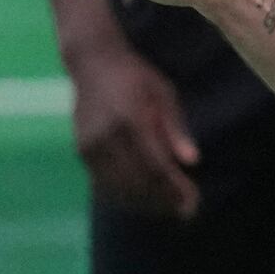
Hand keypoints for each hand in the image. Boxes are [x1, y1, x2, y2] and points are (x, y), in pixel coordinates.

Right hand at [69, 45, 201, 216]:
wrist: (92, 62)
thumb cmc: (136, 76)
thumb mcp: (164, 93)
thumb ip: (176, 128)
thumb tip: (192, 161)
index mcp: (131, 120)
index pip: (156, 166)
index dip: (175, 189)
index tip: (193, 203)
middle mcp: (107, 136)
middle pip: (138, 181)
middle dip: (164, 200)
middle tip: (185, 211)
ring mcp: (90, 145)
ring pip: (119, 187)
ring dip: (145, 203)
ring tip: (168, 209)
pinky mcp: (81, 151)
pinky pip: (102, 183)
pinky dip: (124, 197)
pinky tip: (142, 201)